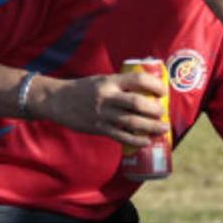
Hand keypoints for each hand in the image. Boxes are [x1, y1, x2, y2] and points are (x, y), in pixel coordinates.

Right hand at [33, 72, 168, 146]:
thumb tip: (145, 92)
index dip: (155, 85)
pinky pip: (122, 136)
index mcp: (110, 80)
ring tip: (163, 129)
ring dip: (151, 127)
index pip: (138, 80)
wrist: (58, 100)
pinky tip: (146, 142)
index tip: (163, 92)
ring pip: (132, 122)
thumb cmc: (84, 89)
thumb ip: (120, 84)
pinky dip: (137, 140)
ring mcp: (103, 113)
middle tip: (163, 113)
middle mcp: (108, 96)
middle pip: (138, 103)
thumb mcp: (102, 80)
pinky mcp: (99, 128)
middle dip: (156, 110)